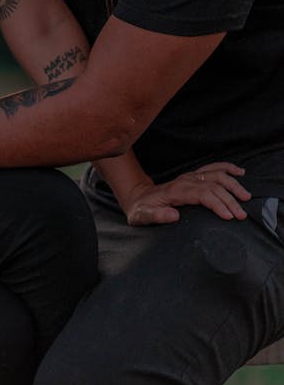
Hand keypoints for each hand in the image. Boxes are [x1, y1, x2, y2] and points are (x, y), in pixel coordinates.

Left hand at [123, 162, 250, 225]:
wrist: (138, 198)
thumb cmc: (140, 210)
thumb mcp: (142, 217)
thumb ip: (156, 216)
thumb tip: (173, 216)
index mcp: (176, 191)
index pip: (202, 194)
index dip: (217, 204)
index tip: (229, 216)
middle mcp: (186, 181)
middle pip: (214, 186)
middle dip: (230, 200)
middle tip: (242, 215)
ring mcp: (190, 177)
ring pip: (217, 175)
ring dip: (233, 184)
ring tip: (246, 197)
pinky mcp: (193, 176)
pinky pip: (213, 168)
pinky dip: (227, 168)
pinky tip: (240, 172)